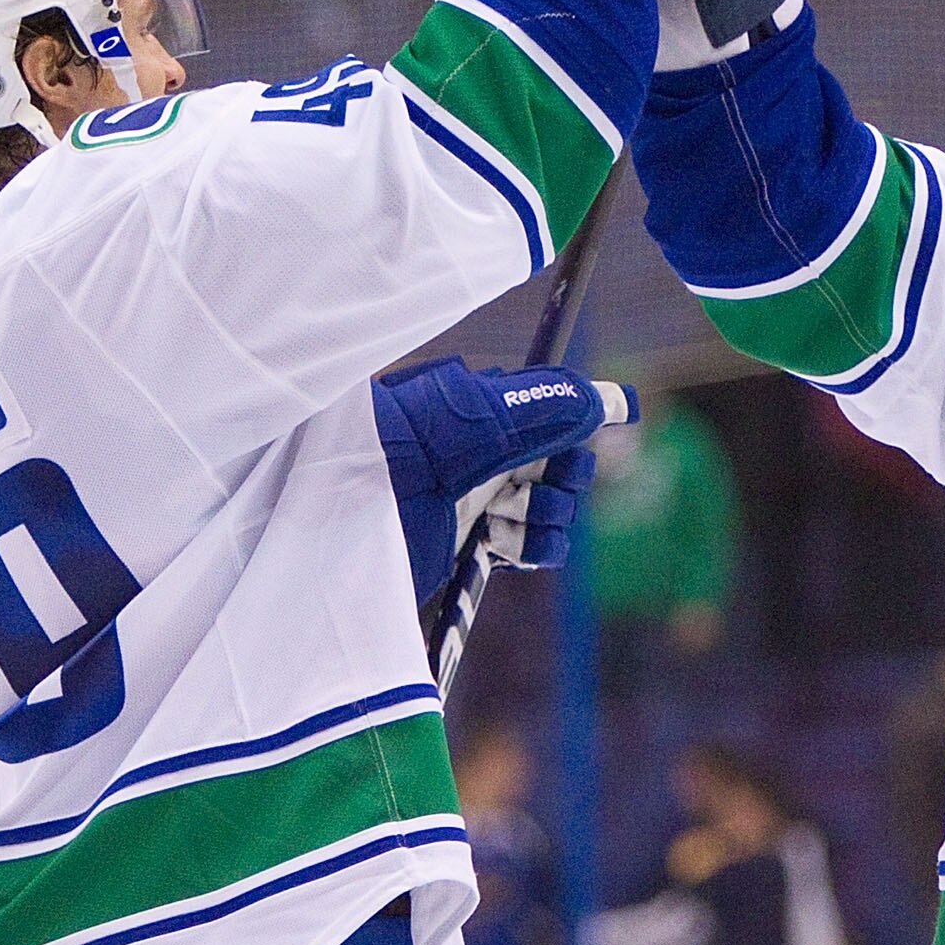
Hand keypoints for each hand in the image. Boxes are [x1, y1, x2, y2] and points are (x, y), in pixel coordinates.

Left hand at [372, 358, 635, 597]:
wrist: (318, 534)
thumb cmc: (375, 464)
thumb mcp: (456, 426)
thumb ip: (533, 409)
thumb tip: (606, 398)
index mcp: (473, 404)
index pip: (552, 398)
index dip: (586, 408)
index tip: (626, 410)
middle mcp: (480, 447)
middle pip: (562, 453)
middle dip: (562, 470)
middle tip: (528, 482)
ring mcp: (476, 497)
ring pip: (553, 501)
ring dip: (544, 513)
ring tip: (500, 521)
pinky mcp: (471, 544)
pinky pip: (534, 542)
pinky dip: (534, 545)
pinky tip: (503, 546)